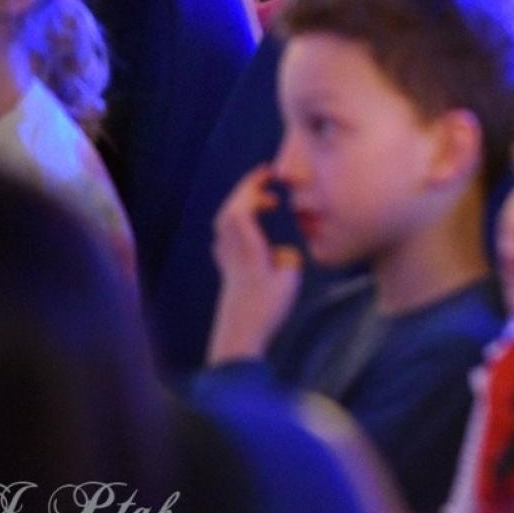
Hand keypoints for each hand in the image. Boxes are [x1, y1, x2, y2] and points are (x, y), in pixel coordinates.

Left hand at [206, 163, 302, 363]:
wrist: (239, 339)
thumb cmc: (265, 310)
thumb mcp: (288, 279)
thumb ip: (287, 259)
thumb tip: (281, 254)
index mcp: (247, 247)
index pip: (242, 208)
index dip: (253, 187)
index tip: (269, 173)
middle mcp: (232, 250)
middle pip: (230, 211)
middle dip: (246, 191)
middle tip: (266, 180)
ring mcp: (226, 262)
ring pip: (225, 225)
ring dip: (241, 207)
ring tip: (262, 203)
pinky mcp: (227, 273)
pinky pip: (225, 238)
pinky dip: (236, 225)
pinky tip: (248, 231)